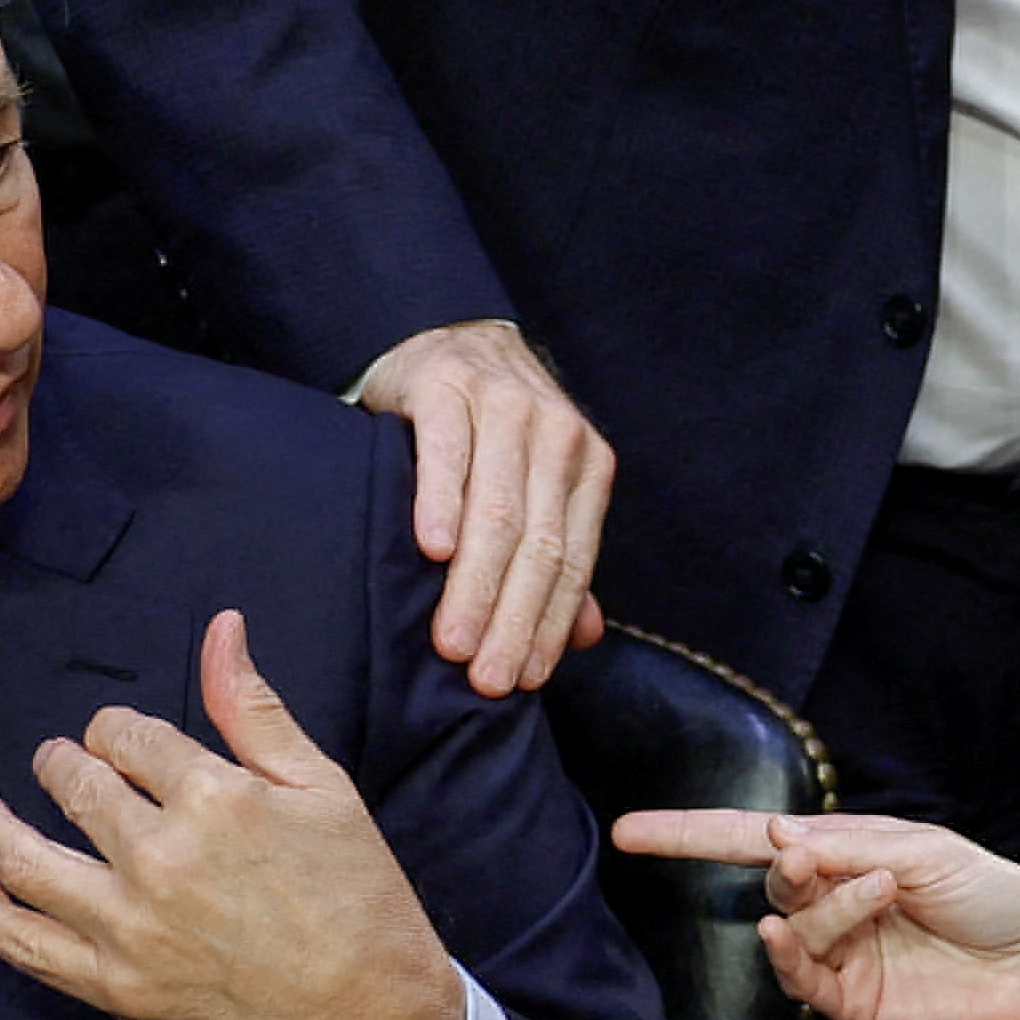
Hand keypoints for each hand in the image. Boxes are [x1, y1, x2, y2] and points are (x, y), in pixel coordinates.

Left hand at [0, 607, 471, 1019]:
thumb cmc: (359, 900)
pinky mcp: (116, 987)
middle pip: (73, 786)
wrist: (372, 1016)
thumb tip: (221, 631)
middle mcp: (160, 857)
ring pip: (26, 862)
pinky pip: (26, 945)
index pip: (126, 736)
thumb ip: (255, 710)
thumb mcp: (322, 787)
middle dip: (58, 765)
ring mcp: (130, 927)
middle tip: (54, 765)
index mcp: (212, 797)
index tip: (116, 741)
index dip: (114, 730)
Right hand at [351, 319, 611, 696]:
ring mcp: (504, 406)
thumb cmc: (492, 434)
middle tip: (485, 679)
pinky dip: (440, 505)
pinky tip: (431, 552)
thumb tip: (586, 640)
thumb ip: (559, 559)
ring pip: (497, 510)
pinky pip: (448, 453)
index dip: (551, 623)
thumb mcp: (535, 489)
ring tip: (452, 642)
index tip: (524, 680)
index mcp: (588, 465)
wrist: (450, 338)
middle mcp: (556, 434)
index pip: (573, 559)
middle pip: (538, 544)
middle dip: (513, 619)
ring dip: (475, 584)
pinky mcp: (448, 387)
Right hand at [605, 805, 1019, 1019]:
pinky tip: (797, 936)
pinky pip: (797, 978)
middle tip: (810, 860)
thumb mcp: (922, 849)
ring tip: (883, 894)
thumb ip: (846, 845)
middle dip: (784, 868)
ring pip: (789, 926)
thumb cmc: (994, 895)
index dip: (691, 835)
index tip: (630, 831)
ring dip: (822, 907)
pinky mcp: (849, 1002)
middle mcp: (835, 904)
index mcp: (848, 856)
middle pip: (770, 881)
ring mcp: (839, 955)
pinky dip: (789, 954)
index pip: (754, 840)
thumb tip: (774, 834)